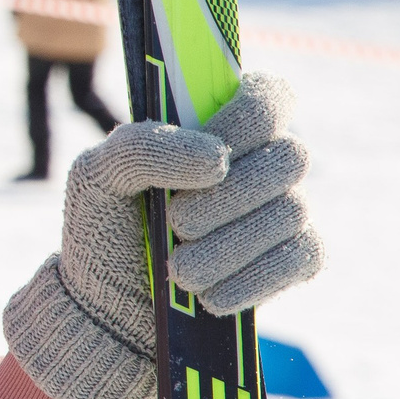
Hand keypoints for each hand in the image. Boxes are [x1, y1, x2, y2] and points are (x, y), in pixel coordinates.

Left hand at [2, 73, 322, 398]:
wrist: (108, 303)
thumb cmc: (105, 223)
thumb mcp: (97, 175)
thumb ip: (143, 147)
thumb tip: (217, 158)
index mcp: (215, 123)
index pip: (267, 96)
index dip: (249, 121)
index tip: (212, 155)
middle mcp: (259, 159)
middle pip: (290, 157)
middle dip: (229, 196)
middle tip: (177, 223)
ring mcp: (283, 208)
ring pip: (291, 213)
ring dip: (228, 246)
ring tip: (177, 269)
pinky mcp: (294, 259)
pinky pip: (302, 258)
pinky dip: (251, 279)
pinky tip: (208, 296)